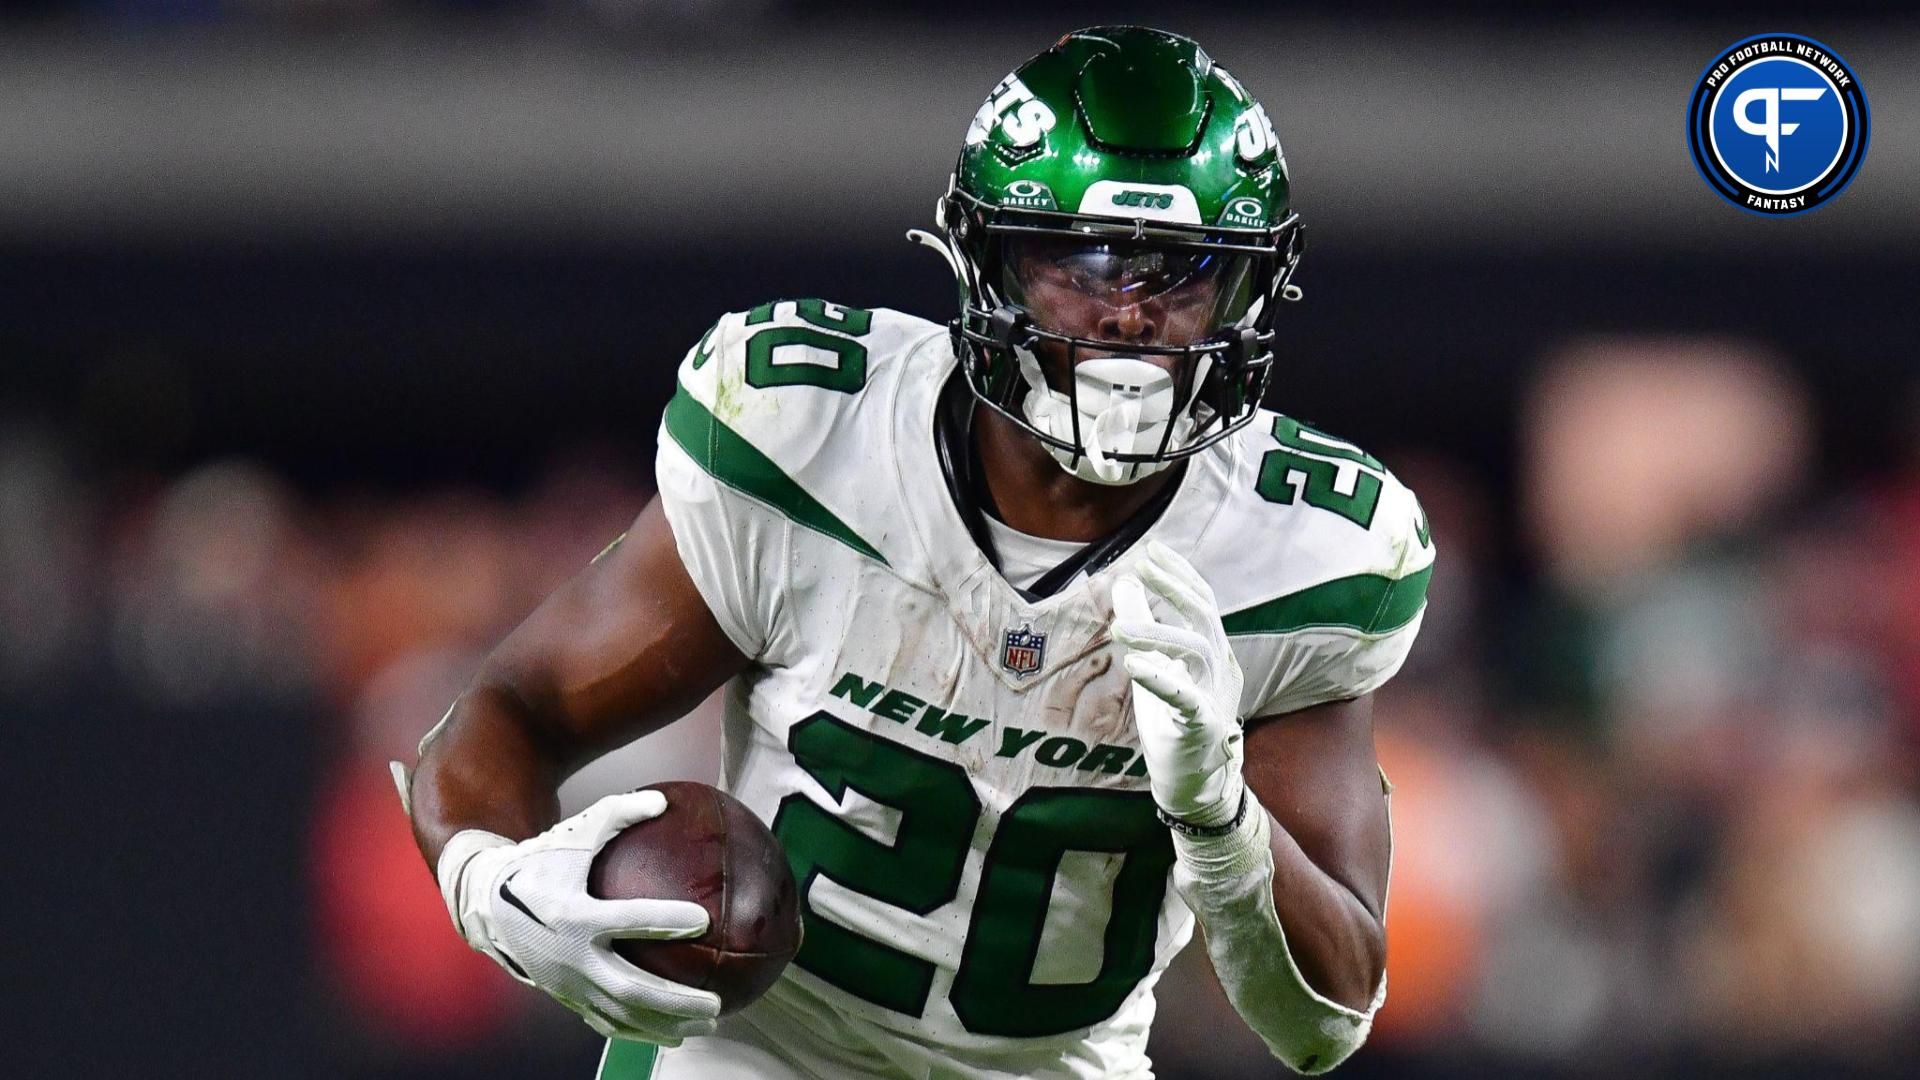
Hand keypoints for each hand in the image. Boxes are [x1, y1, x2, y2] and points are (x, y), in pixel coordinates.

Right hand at [438, 791, 721, 1044]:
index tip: (703, 919)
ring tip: (707, 1024)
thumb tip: (666, 798)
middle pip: (630, 986)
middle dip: (674, 999)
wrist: (487, 903)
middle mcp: (569, 954)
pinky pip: (606, 1021)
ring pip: (621, 1013)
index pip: (626, 919)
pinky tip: (673, 1032)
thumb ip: (618, 813)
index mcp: (573, 913)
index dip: (663, 919)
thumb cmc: (541, 860)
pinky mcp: (564, 995)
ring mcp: (566, 981)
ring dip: (665, 1023)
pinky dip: (639, 1030)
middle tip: (716, 1001)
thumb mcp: (575, 833)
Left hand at [1112, 540, 1246, 827]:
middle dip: (1175, 588)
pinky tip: (1133, 663)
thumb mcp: (1153, 667)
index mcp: (1213, 653)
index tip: (1153, 551)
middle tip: (1143, 566)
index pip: (1203, 603)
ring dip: (1156, 634)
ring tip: (1119, 629)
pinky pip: (1186, 698)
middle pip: (1205, 617)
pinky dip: (1161, 678)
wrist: (1192, 783)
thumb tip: (1125, 582)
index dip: (1180, 575)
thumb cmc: (1173, 724)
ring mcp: (1216, 697)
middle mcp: (1221, 669)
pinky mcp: (1203, 727)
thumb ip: (1142, 626)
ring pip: (1195, 651)